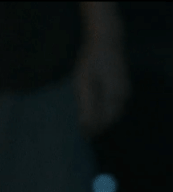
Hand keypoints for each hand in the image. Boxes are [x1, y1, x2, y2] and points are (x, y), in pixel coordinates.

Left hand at [74, 4, 130, 135]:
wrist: (106, 42)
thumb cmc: (91, 61)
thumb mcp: (83, 82)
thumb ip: (86, 105)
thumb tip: (85, 126)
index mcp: (114, 94)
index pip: (105, 120)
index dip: (94, 130)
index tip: (81, 136)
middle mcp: (123, 94)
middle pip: (110, 119)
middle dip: (97, 127)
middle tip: (81, 134)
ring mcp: (124, 91)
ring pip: (112, 113)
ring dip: (99, 120)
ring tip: (83, 125)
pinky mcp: (121, 89)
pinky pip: (113, 106)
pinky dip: (102, 111)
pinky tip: (90, 112)